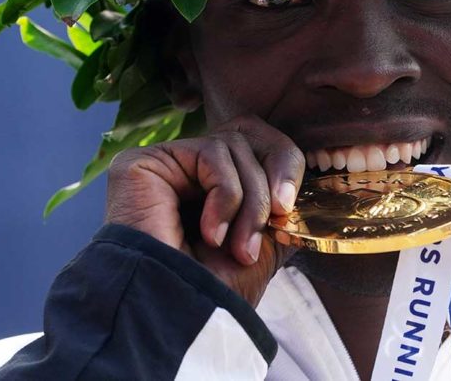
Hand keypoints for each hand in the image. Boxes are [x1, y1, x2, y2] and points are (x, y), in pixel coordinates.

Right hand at [104, 115, 304, 306]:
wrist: (179, 316)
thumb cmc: (215, 291)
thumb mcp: (265, 244)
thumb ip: (279, 206)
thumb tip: (307, 184)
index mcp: (211, 186)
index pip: (257, 144)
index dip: (286, 166)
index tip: (290, 211)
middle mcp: (186, 170)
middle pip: (249, 132)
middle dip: (276, 173)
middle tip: (280, 214)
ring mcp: (165, 164)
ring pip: (234, 144)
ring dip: (251, 199)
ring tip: (238, 246)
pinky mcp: (144, 163)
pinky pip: (212, 152)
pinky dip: (226, 195)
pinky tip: (212, 234)